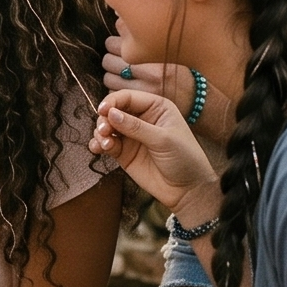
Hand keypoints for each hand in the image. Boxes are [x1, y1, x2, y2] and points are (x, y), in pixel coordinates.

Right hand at [101, 41, 225, 147]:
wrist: (187, 189)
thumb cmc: (184, 159)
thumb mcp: (163, 139)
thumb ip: (136, 127)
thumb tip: (111, 113)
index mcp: (156, 107)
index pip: (128, 97)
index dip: (112, 102)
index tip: (102, 111)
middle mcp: (142, 118)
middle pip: (114, 110)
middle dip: (104, 119)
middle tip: (104, 131)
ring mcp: (131, 135)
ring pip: (107, 127)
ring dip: (100, 132)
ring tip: (104, 144)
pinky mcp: (124, 152)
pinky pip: (106, 143)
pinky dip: (98, 144)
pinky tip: (99, 149)